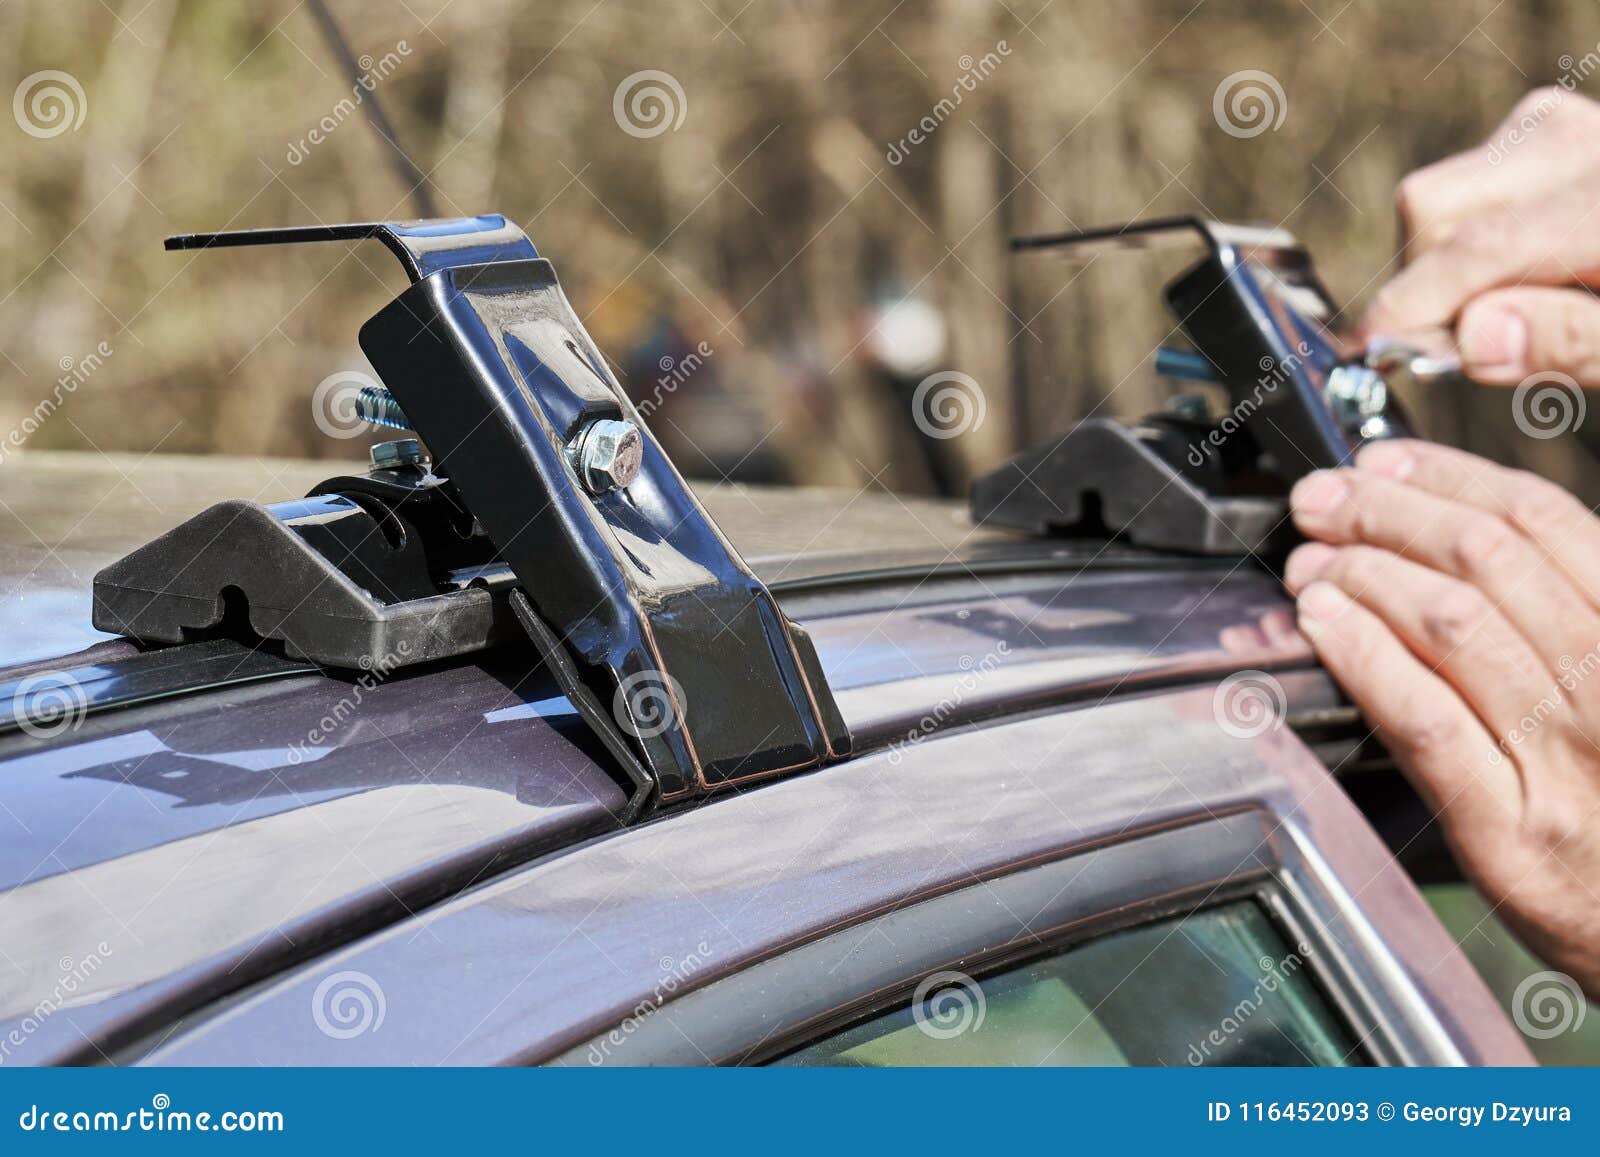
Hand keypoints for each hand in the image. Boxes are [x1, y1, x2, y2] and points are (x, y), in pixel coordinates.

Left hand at [1285, 439, 1599, 996]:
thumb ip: (1560, 617)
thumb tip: (1452, 537)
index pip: (1543, 519)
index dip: (1447, 478)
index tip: (1385, 463)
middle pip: (1482, 558)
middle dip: (1384, 513)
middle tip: (1324, 501)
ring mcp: (1565, 757)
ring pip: (1450, 622)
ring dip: (1362, 574)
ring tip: (1312, 560)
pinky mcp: (1510, 828)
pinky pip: (1424, 718)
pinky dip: (1362, 656)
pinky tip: (1322, 624)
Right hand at [1362, 87, 1599, 387]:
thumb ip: (1573, 342)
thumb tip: (1470, 338)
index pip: (1483, 246)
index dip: (1414, 306)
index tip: (1369, 354)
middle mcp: (1591, 145)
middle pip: (1440, 205)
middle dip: (1427, 283)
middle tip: (1460, 349)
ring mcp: (1570, 130)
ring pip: (1443, 193)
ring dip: (1443, 265)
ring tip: (1500, 315)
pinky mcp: (1552, 133)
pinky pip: (1468, 185)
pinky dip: (1466, 241)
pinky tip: (1515, 280)